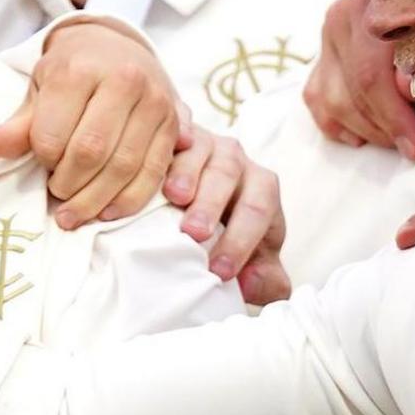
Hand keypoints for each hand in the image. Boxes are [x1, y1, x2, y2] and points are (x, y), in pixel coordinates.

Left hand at [0, 14, 181, 226]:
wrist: (117, 48)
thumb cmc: (72, 73)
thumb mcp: (39, 89)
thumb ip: (18, 124)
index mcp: (79, 70)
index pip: (53, 133)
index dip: (42, 160)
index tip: (40, 165)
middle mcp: (123, 81)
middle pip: (91, 152)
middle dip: (68, 185)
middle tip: (55, 196)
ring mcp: (154, 101)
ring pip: (125, 166)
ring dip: (95, 200)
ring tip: (72, 214)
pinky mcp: (174, 123)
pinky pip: (154, 172)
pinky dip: (129, 199)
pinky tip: (106, 212)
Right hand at [166, 132, 290, 302]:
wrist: (193, 201)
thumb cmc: (222, 231)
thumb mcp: (250, 256)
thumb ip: (264, 278)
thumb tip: (254, 286)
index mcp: (261, 186)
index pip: (259, 209)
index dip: (242, 241)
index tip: (220, 272)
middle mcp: (234, 158)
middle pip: (228, 174)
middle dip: (212, 205)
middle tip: (194, 233)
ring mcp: (202, 140)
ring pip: (199, 148)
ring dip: (186, 173)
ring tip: (174, 197)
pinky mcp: (172, 129)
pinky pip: (171, 128)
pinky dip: (164, 140)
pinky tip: (150, 157)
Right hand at [308, 0, 414, 159]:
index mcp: (379, 0)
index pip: (373, 73)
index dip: (397, 117)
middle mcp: (347, 13)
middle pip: (355, 89)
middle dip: (387, 129)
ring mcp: (329, 34)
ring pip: (336, 101)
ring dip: (369, 130)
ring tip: (401, 142)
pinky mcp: (321, 54)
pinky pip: (319, 100)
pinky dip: (341, 124)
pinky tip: (367, 136)